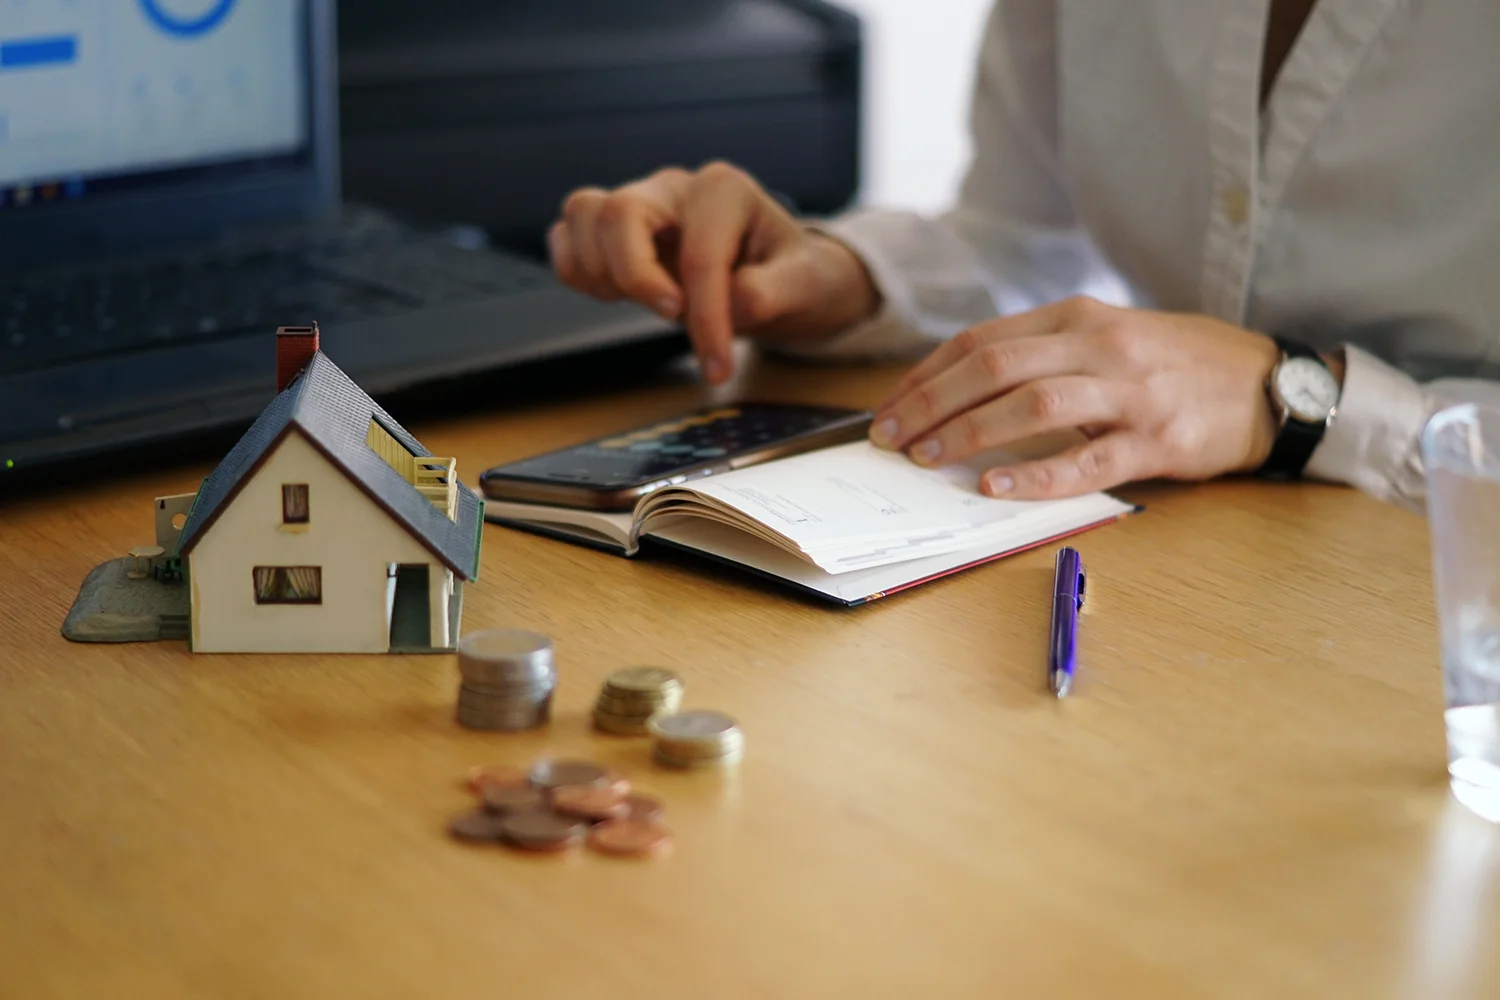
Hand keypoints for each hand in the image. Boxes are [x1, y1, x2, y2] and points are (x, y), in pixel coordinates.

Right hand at [548, 162, 880, 383]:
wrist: (780, 273)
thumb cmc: (791, 273)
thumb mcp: (806, 283)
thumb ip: (775, 291)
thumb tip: (737, 301)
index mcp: (725, 191)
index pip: (700, 255)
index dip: (705, 317)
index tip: (716, 366)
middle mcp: (675, 187)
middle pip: (620, 213)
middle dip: (638, 279)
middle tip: (671, 317)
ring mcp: (640, 201)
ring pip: (584, 215)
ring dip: (603, 272)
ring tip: (649, 302)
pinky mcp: (614, 226)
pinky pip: (566, 234)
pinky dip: (577, 270)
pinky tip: (616, 294)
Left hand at [868, 296, 1282, 498]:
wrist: (1270, 382)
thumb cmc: (1174, 364)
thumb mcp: (1106, 338)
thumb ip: (1043, 354)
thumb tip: (962, 391)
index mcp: (1077, 317)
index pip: (982, 340)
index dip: (927, 375)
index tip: (890, 407)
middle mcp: (1100, 344)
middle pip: (995, 366)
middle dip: (930, 403)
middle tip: (888, 437)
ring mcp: (1130, 391)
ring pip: (1034, 404)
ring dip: (970, 431)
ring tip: (927, 458)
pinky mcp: (1157, 439)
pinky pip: (1087, 459)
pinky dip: (1036, 474)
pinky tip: (995, 486)